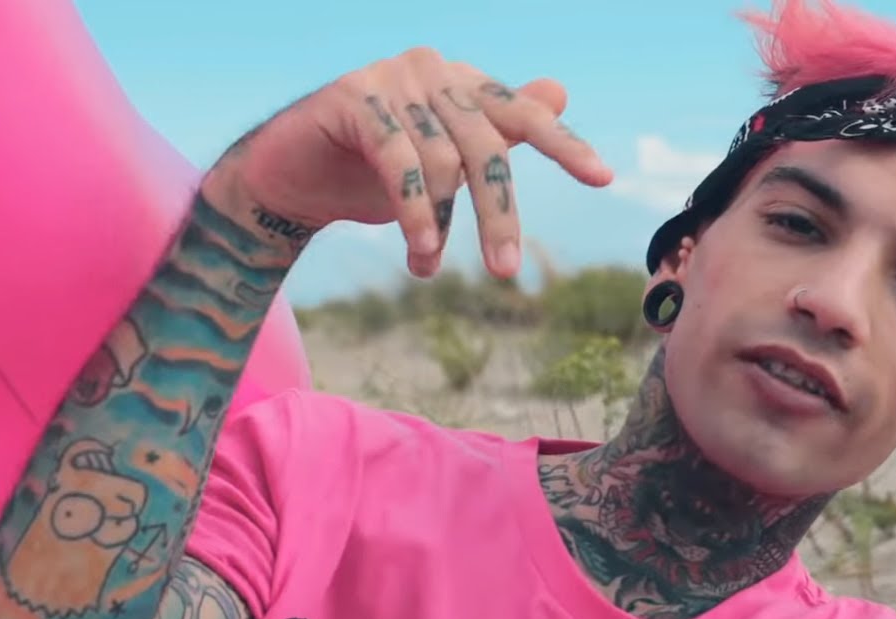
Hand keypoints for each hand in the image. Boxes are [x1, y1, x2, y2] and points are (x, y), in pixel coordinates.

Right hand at [208, 47, 612, 277]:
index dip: (564, 146)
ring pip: (443, 164)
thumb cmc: (375, 172)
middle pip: (487, 149)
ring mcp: (393, 77)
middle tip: (506, 271)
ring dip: (438, 227)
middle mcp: (434, 70)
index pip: (524, 116)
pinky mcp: (355, 97)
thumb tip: (560, 93)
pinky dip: (414, 213)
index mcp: (464, 84)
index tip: (603, 178)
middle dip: (498, 215)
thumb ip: (498, 134)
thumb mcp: (446, 162)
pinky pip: (401, 162)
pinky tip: (420, 253)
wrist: (292, 178)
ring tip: (428, 267)